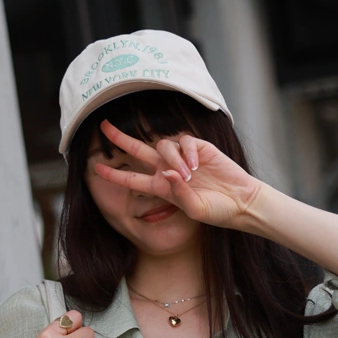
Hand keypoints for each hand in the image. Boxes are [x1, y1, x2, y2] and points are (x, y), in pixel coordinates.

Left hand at [91, 119, 261, 228]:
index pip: (132, 178)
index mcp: (162, 187)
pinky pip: (184, 142)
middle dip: (120, 138)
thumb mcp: (195, 210)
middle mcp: (168, 170)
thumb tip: (167, 172)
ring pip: (163, 146)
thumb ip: (179, 194)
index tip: (96, 169)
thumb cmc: (218, 211)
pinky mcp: (199, 148)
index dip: (114, 174)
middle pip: (138, 150)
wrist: (241, 201)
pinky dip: (186, 152)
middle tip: (104, 126)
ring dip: (172, 159)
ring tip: (189, 175)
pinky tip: (196, 165)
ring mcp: (183, 158)